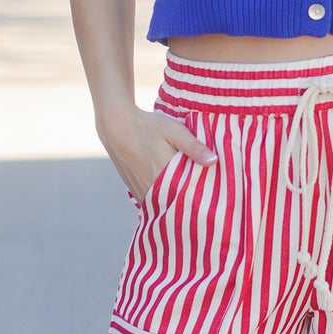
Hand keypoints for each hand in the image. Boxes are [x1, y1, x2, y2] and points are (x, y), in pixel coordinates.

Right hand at [97, 105, 216, 203]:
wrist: (117, 127)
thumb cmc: (148, 126)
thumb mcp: (175, 131)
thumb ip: (194, 147)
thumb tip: (214, 161)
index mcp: (165, 176)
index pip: (190, 196)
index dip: (203, 198)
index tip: (215, 197)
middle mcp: (153, 189)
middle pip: (179, 204)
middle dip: (193, 203)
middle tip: (209, 201)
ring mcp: (143, 193)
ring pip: (166, 206)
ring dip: (178, 204)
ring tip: (194, 199)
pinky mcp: (136, 193)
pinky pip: (155, 204)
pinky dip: (165, 202)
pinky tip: (175, 195)